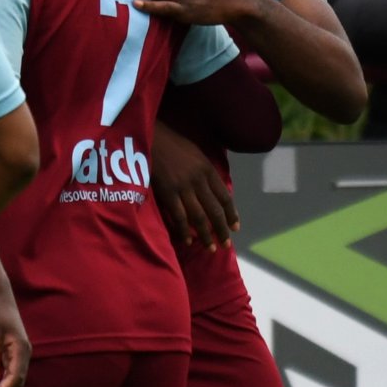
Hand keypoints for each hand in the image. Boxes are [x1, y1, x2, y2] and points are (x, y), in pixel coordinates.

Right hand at [151, 121, 236, 249]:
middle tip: (225, 245)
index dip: (231, 214)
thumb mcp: (196, 154)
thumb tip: (211, 189)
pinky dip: (184, 230)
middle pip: (215, 210)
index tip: (235, 227)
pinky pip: (179, 216)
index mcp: (208, 170)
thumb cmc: (172, 143)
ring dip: (206, 235)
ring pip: (199, 217)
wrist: (152, 137)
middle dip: (222, 230)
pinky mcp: (168, 193)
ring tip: (210, 248)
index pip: (225, 197)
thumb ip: (204, 172)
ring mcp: (183, 188)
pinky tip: (188, 240)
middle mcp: (199, 181)